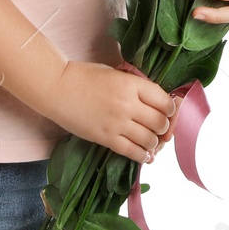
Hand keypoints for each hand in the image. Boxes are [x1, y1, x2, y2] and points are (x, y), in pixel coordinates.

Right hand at [40, 60, 177, 164]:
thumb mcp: (116, 73)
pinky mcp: (106, 138)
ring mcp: (117, 123)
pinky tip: (145, 155)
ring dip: (155, 142)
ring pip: (149, 140)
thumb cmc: (85, 76)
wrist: (57, 88)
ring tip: (152, 141)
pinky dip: (143, 155)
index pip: (165, 101)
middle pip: (161, 122)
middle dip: (165, 127)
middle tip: (161, 128)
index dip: (171, 108)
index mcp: (133, 84)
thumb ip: (135, 86)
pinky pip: (132, 152)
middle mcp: (128, 104)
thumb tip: (155, 100)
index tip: (168, 110)